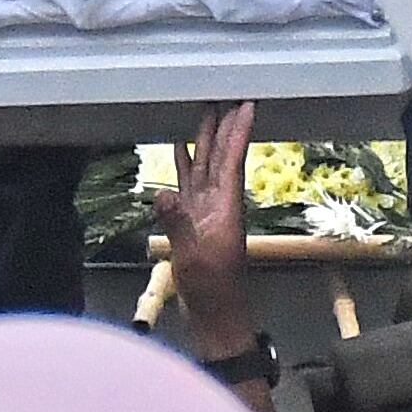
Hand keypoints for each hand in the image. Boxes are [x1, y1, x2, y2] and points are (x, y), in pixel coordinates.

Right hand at [164, 101, 257, 364]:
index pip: (233, 160)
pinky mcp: (193, 220)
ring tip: (205, 111)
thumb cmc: (211, 290)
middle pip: (221, 155)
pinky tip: (181, 148)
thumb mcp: (193, 256)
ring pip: (206, 165)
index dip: (238, 132)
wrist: (216, 316)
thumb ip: (178, 224)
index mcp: (225, 206)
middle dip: (224, 125)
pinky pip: (188, 183)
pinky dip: (186, 163)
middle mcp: (218, 203)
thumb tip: (163, 193)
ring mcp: (206, 210)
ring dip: (206, 139)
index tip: (247, 104)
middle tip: (226, 94)